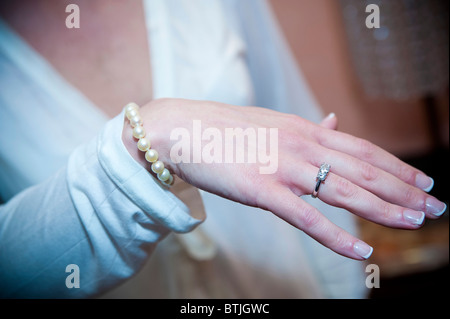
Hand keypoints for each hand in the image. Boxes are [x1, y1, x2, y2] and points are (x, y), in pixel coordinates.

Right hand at [123, 98, 446, 259]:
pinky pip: (306, 217)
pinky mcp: (262, 190)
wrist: (185, 130)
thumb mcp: (274, 122)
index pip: (363, 148)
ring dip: (383, 209)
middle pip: (364, 170)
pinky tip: (360, 249)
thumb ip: (308, 127)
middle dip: (404, 190)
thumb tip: (334, 120)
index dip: (397, 165)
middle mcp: (302, 146)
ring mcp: (283, 168)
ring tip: (414, 222)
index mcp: (305, 130)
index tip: (423, 180)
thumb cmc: (228, 130)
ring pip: (344, 191)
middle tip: (435, 207)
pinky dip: (335, 236)